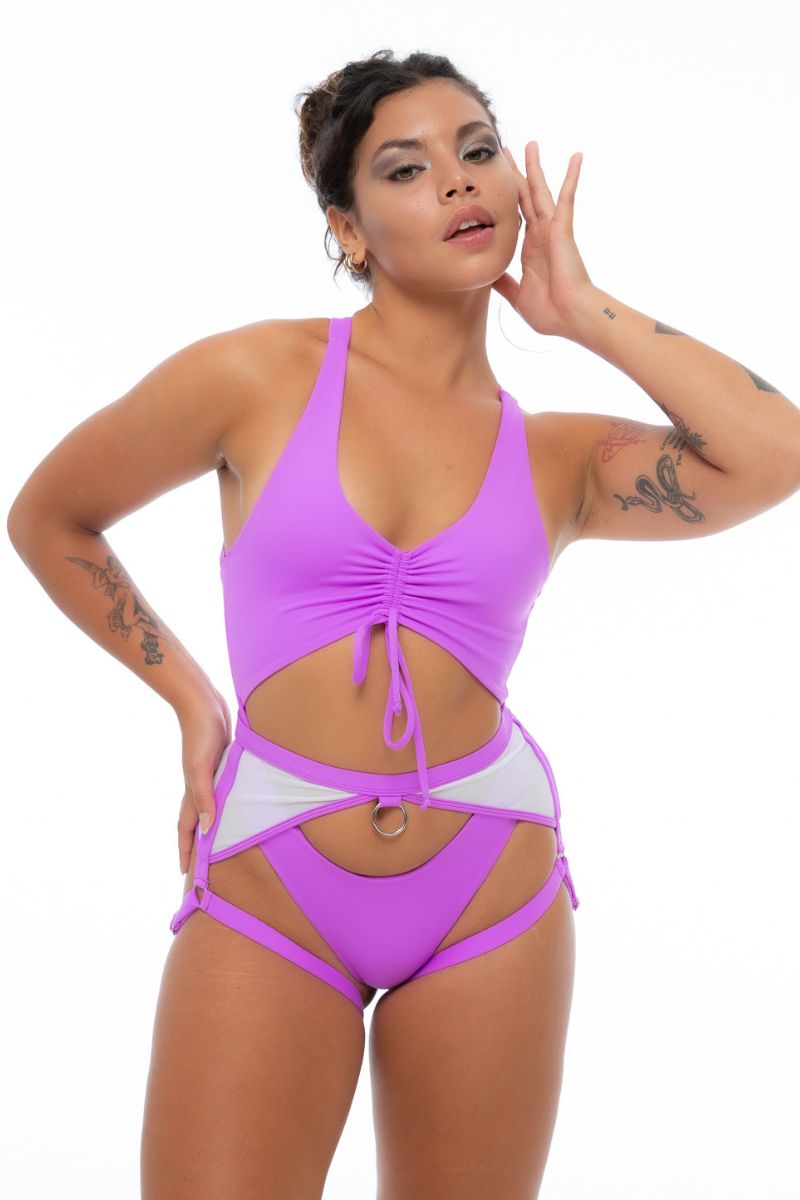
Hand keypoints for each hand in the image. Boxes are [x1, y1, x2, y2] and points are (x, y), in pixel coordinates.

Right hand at [175, 685, 230, 873]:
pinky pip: (220, 793)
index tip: (183, 874)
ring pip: (208, 809)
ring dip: (210, 826)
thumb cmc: (202, 735)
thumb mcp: (201, 768)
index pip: (186, 829)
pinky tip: (235, 806)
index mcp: (192, 792)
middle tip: (199, 866)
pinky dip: (222, 805)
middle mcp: (199, 788)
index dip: (185, 851)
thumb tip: (205, 829)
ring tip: (218, 843)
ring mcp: (209, 776)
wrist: (203, 705)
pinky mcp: (219, 765)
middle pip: (195, 823)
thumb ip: (203, 797)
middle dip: (195, 845)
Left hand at [493, 141, 594, 336]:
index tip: (494, 183)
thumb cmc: (550, 312)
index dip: (504, 199)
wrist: (571, 317)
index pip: (514, 217)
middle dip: (514, 174)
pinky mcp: (563, 229)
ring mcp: (552, 230)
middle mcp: (540, 235)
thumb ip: (504, 284)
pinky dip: (571, 177)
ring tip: (530, 143)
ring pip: (540, 190)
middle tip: (504, 152)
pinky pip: (567, 198)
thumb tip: (487, 276)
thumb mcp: (517, 296)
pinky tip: (576, 156)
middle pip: (523, 197)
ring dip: (535, 167)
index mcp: (529, 250)